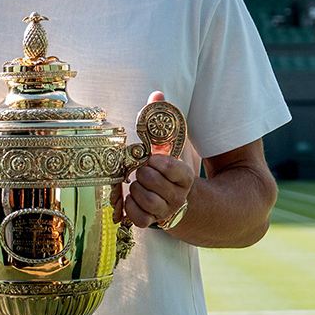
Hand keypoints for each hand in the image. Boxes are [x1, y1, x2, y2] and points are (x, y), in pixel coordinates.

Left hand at [115, 91, 194, 227]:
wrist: (181, 202)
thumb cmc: (169, 169)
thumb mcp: (170, 146)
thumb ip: (163, 120)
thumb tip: (157, 93)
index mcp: (185, 175)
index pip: (170, 167)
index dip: (157, 160)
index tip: (153, 158)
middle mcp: (178, 195)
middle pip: (150, 179)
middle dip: (141, 172)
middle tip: (142, 170)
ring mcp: (165, 211)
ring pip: (143, 197)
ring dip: (135, 188)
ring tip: (138, 183)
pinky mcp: (152, 222)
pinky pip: (137, 216)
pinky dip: (130, 206)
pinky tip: (132, 198)